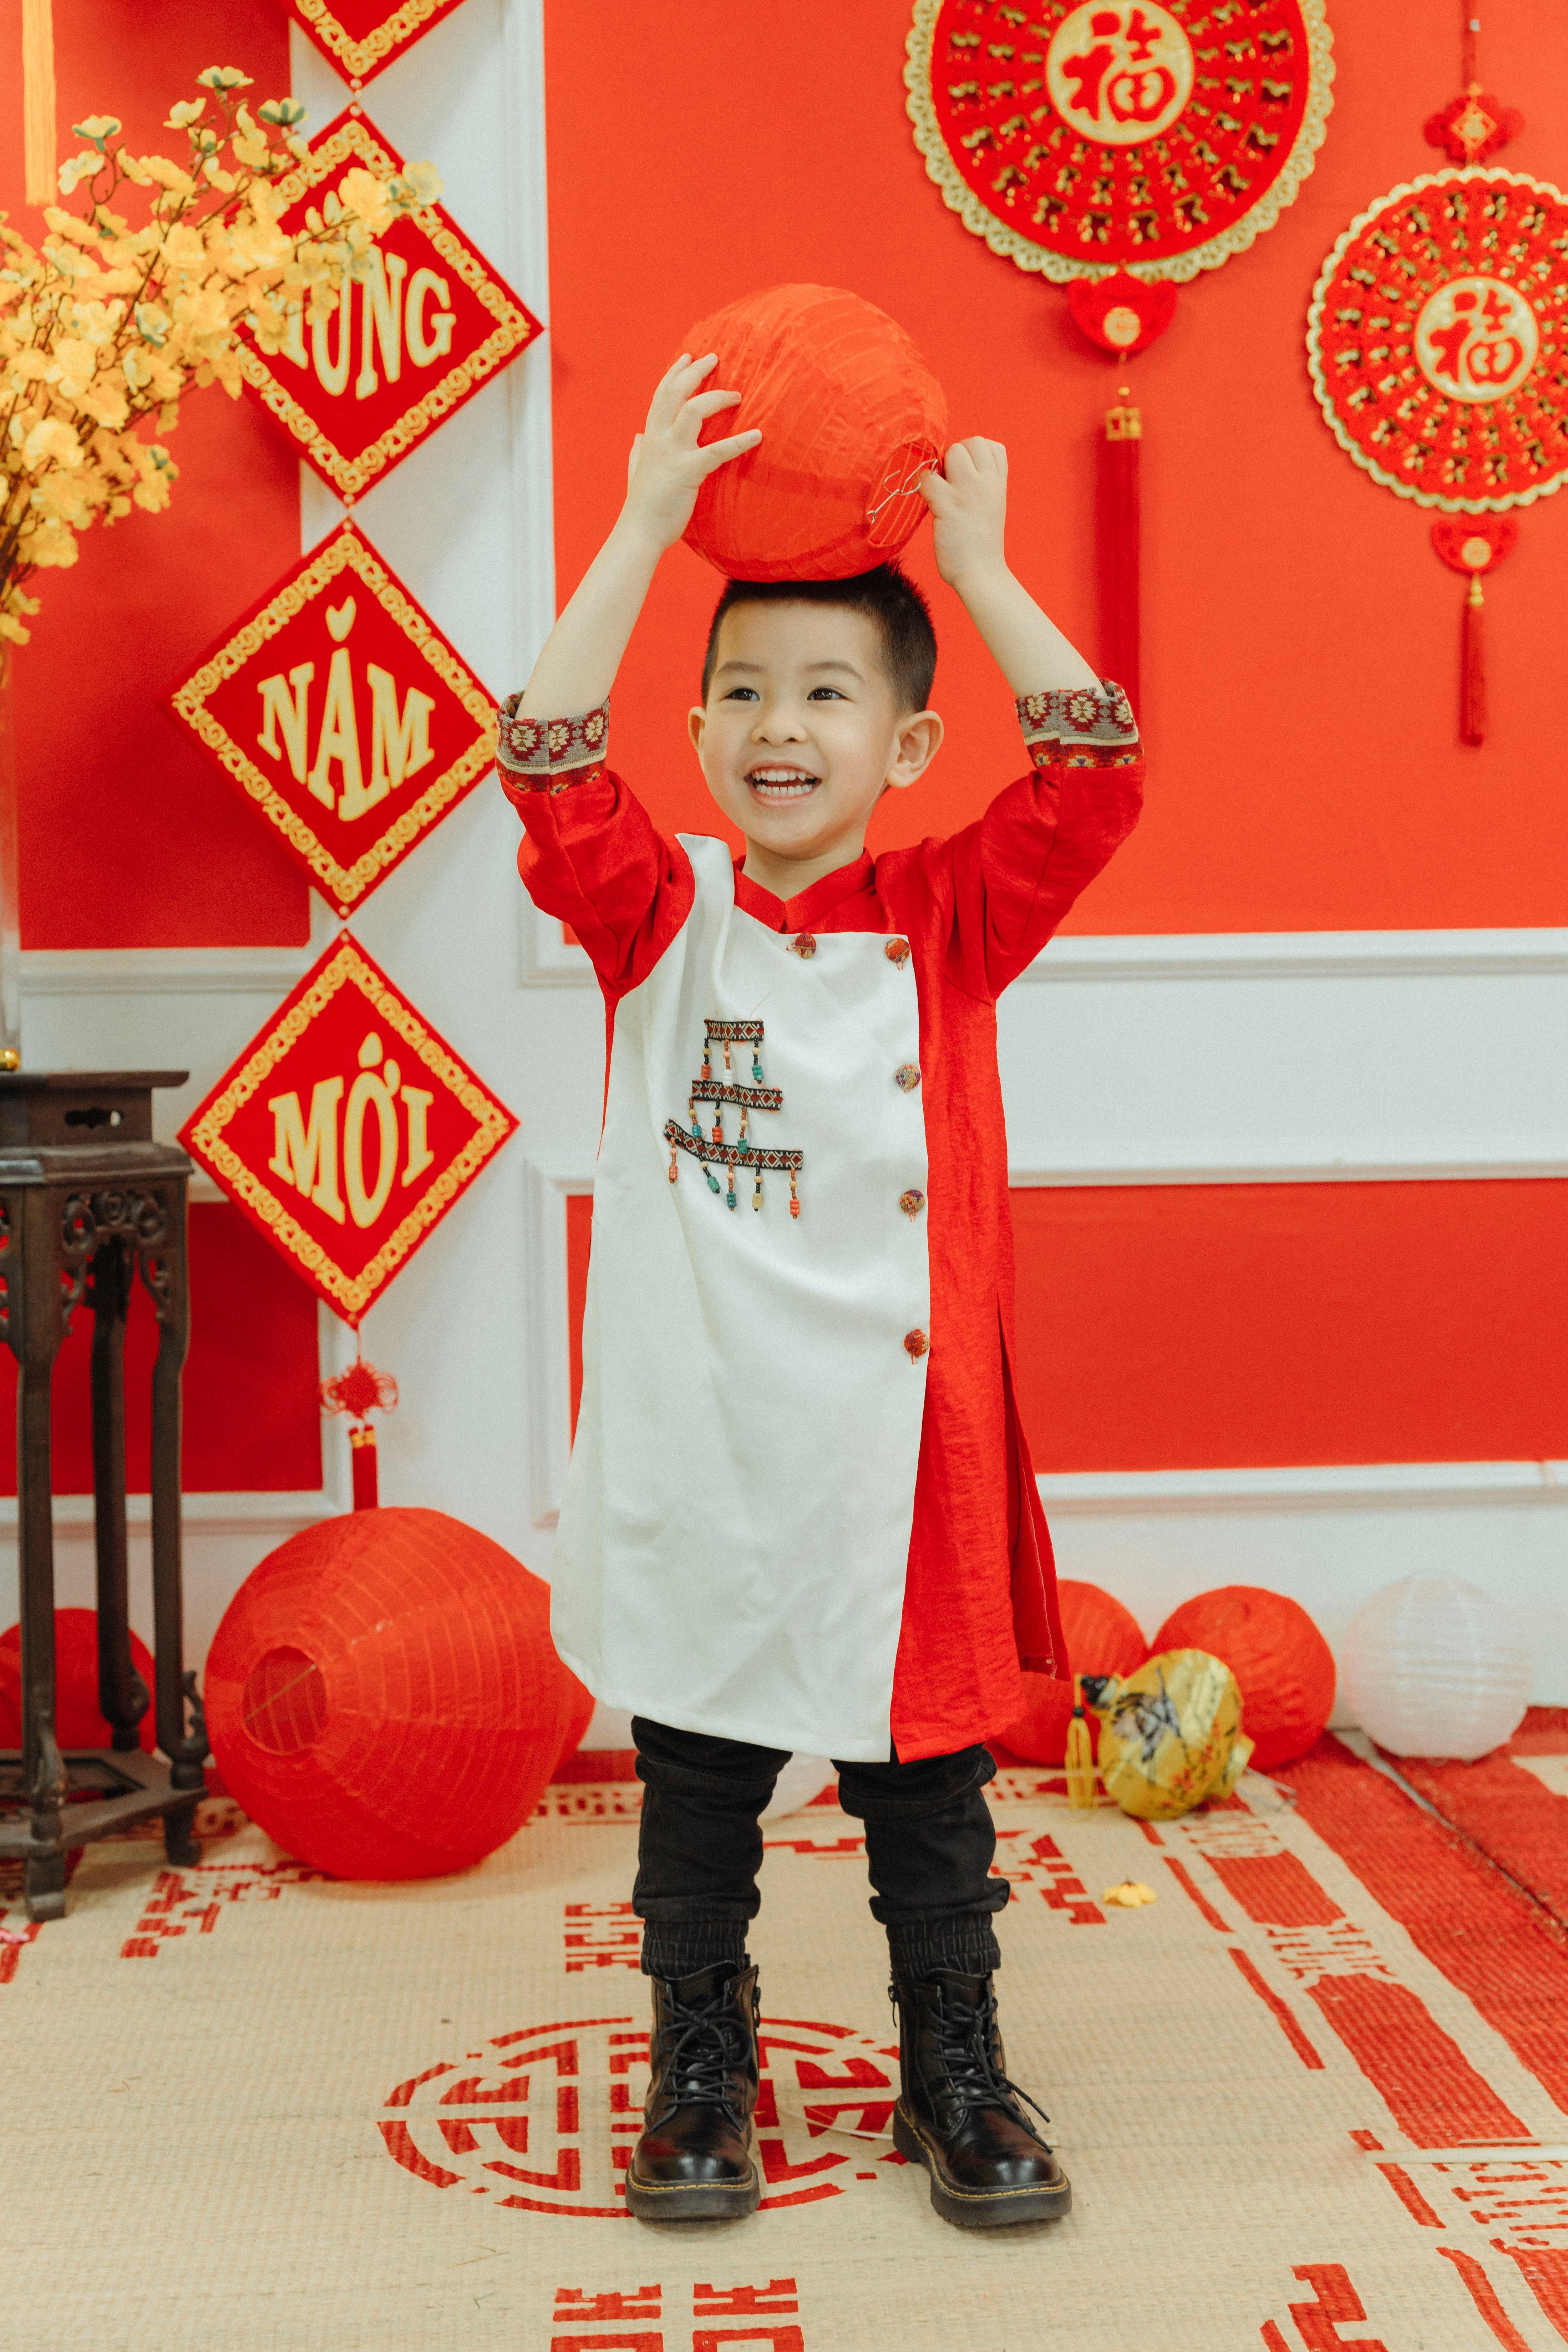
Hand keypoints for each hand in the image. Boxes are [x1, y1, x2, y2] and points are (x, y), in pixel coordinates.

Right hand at [621, 353, 761, 551]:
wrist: (640, 531)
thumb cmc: (643, 505)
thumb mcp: (637, 470)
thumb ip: (638, 451)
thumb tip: (638, 436)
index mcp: (650, 437)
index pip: (661, 395)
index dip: (674, 373)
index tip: (687, 356)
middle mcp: (659, 438)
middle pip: (675, 392)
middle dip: (695, 371)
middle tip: (715, 357)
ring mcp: (672, 453)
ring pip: (693, 410)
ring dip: (717, 397)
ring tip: (738, 394)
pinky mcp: (688, 472)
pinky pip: (717, 451)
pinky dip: (738, 441)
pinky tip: (756, 435)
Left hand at [921, 437, 1008, 590]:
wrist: (981, 574)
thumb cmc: (981, 543)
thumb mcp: (992, 506)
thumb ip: (981, 484)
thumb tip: (952, 466)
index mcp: (999, 484)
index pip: (992, 446)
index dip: (973, 453)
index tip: (965, 473)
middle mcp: (987, 483)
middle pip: (971, 442)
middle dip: (954, 456)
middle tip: (948, 482)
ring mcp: (968, 493)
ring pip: (952, 452)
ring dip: (940, 468)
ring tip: (939, 492)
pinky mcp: (948, 507)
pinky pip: (928, 479)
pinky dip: (923, 486)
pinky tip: (928, 503)